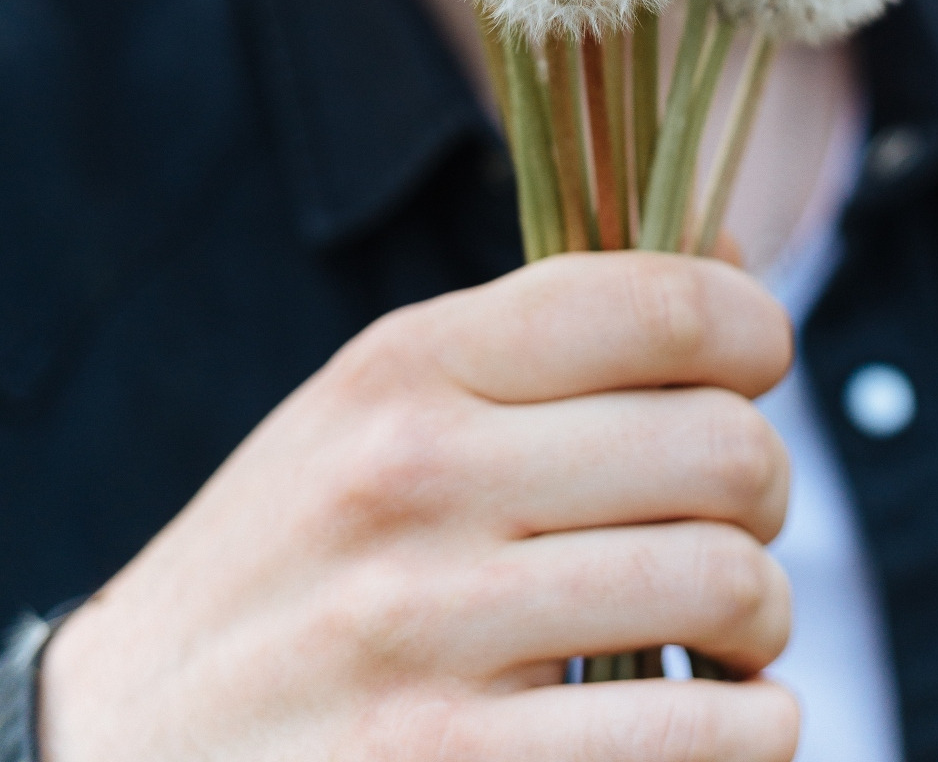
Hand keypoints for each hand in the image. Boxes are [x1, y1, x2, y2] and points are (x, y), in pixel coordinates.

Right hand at [42, 253, 798, 760]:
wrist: (122, 743)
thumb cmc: (293, 561)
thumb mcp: (375, 407)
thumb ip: (537, 342)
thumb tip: (731, 271)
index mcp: (407, 366)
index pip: (659, 303)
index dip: (753, 330)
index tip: (756, 368)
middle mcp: (417, 478)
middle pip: (722, 447)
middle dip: (766, 487)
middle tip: (737, 518)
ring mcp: (430, 633)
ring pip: (730, 587)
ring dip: (764, 615)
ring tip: (727, 628)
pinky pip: (699, 736)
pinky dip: (750, 728)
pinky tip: (717, 714)